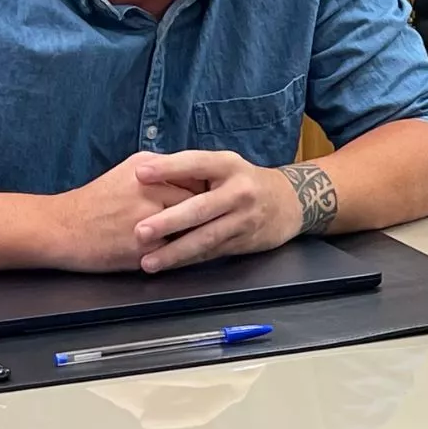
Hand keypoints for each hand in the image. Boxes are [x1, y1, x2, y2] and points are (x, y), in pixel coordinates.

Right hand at [46, 154, 200, 272]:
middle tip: (208, 221)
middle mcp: (150, 189)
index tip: (212, 201)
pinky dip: (182, 252)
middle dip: (204, 214)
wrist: (60, 228)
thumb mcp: (129, 173)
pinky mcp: (143, 247)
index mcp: (148, 168)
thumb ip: (163, 171)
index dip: (207, 192)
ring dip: (196, 233)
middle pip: (199, 202)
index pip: (197, 178)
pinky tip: (179, 252)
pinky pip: (177, 250)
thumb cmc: (96, 201)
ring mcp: (148, 219)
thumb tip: (199, 176)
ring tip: (196, 237)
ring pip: (191, 227)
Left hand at [128, 150, 320, 272]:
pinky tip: (168, 265)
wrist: (289, 202)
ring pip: (206, 237)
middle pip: (201, 207)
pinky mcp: (244, 241)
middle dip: (168, 221)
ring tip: (148, 262)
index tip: (139, 174)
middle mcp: (239, 191)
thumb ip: (191, 171)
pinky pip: (211, 252)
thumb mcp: (224, 166)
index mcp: (228, 165)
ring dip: (175, 251)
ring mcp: (244, 219)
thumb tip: (144, 173)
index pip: (195, 163)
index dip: (168, 168)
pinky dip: (188, 260)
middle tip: (139, 231)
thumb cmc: (243, 182)